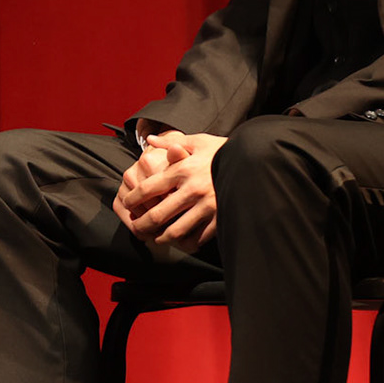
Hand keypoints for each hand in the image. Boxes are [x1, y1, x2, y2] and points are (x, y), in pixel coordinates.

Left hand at [113, 129, 226, 248]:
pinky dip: (187, 242)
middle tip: (136, 229)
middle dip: (143, 225)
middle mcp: (192, 189)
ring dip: (162, 238)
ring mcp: (208, 205)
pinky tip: (182, 243)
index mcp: (183, 169)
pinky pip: (199, 237)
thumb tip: (149, 139)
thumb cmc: (223, 150)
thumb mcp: (199, 141)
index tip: (127, 204)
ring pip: (176, 231)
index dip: (133, 199)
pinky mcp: (221, 217)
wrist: (256, 161)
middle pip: (158, 214)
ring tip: (157, 239)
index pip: (149, 187)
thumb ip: (172, 143)